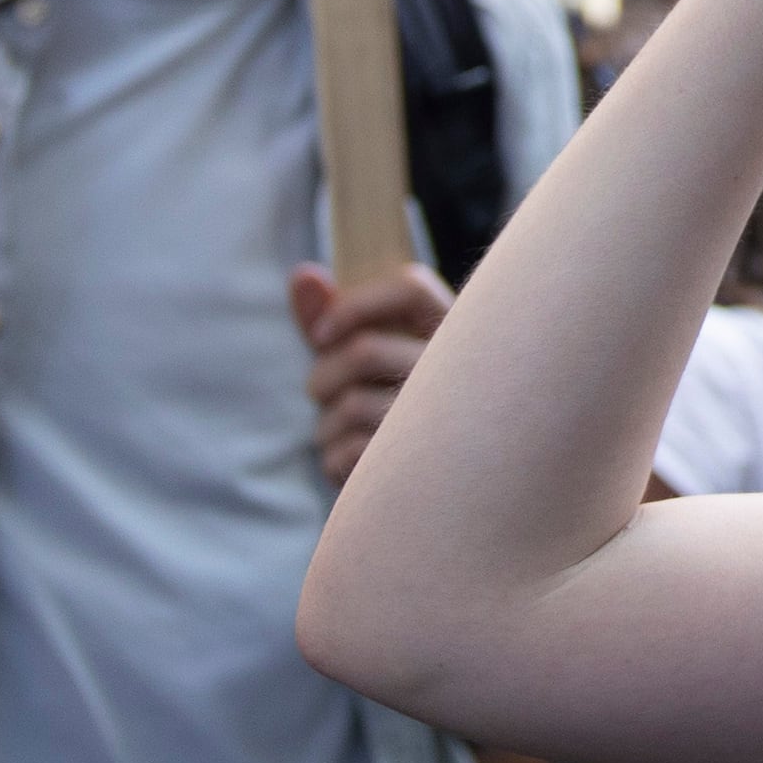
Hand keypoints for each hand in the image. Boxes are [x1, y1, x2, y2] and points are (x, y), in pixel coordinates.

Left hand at [292, 260, 451, 487]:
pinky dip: (335, 462)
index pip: (410, 287)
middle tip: (325, 396)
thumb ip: (331, 316)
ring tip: (347, 437)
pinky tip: (357, 469)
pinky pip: (348, 454)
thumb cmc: (390, 411)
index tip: (320, 335)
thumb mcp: (365, 357)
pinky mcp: (423, 469)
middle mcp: (459, 372)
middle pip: (363, 351)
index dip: (354, 304)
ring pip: (348, 406)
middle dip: (322, 377)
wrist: (439, 488)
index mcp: (454, 333)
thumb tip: (303, 274)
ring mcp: (446, 422)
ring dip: (326, 427)